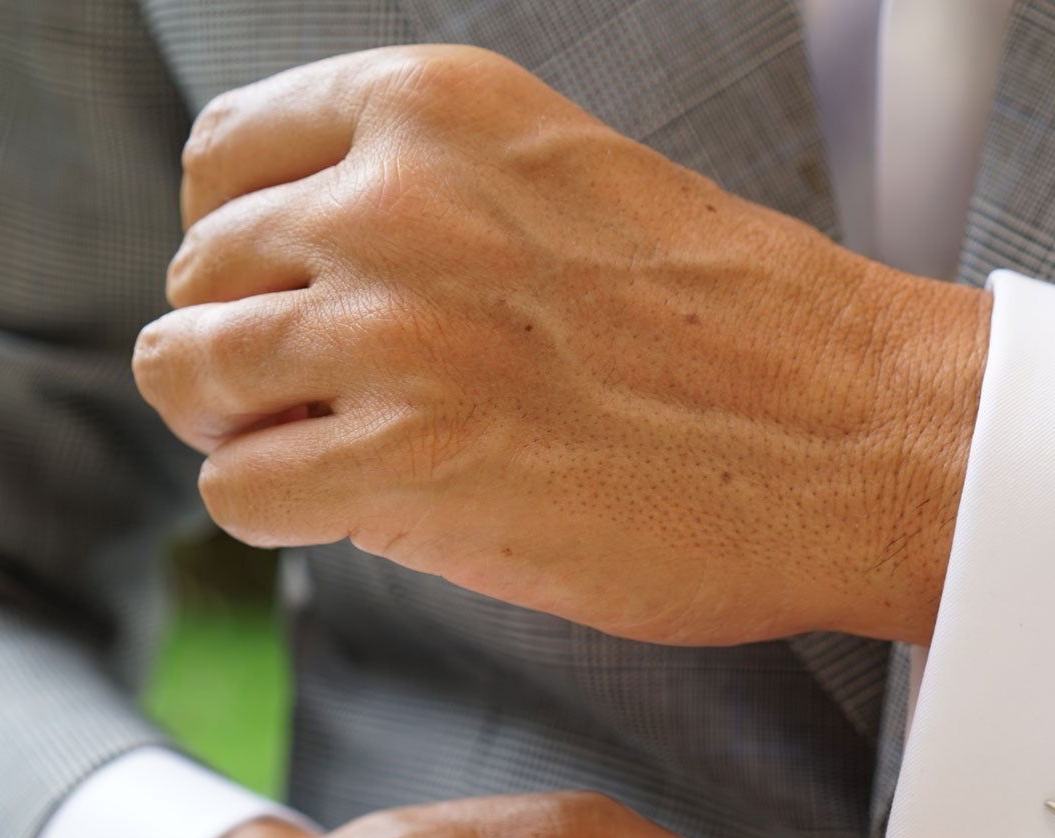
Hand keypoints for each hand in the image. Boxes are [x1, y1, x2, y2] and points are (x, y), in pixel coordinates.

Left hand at [134, 45, 989, 646]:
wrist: (864, 431)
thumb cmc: (747, 330)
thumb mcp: (569, 183)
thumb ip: (431, 197)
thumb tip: (306, 271)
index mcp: (437, 106)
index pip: (224, 159)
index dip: (245, 246)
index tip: (297, 302)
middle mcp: (394, 196)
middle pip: (200, 274)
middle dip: (248, 348)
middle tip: (333, 405)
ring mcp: (394, 329)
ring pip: (190, 374)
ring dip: (250, 430)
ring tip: (348, 460)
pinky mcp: (409, 463)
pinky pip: (239, 489)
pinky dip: (280, 514)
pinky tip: (368, 512)